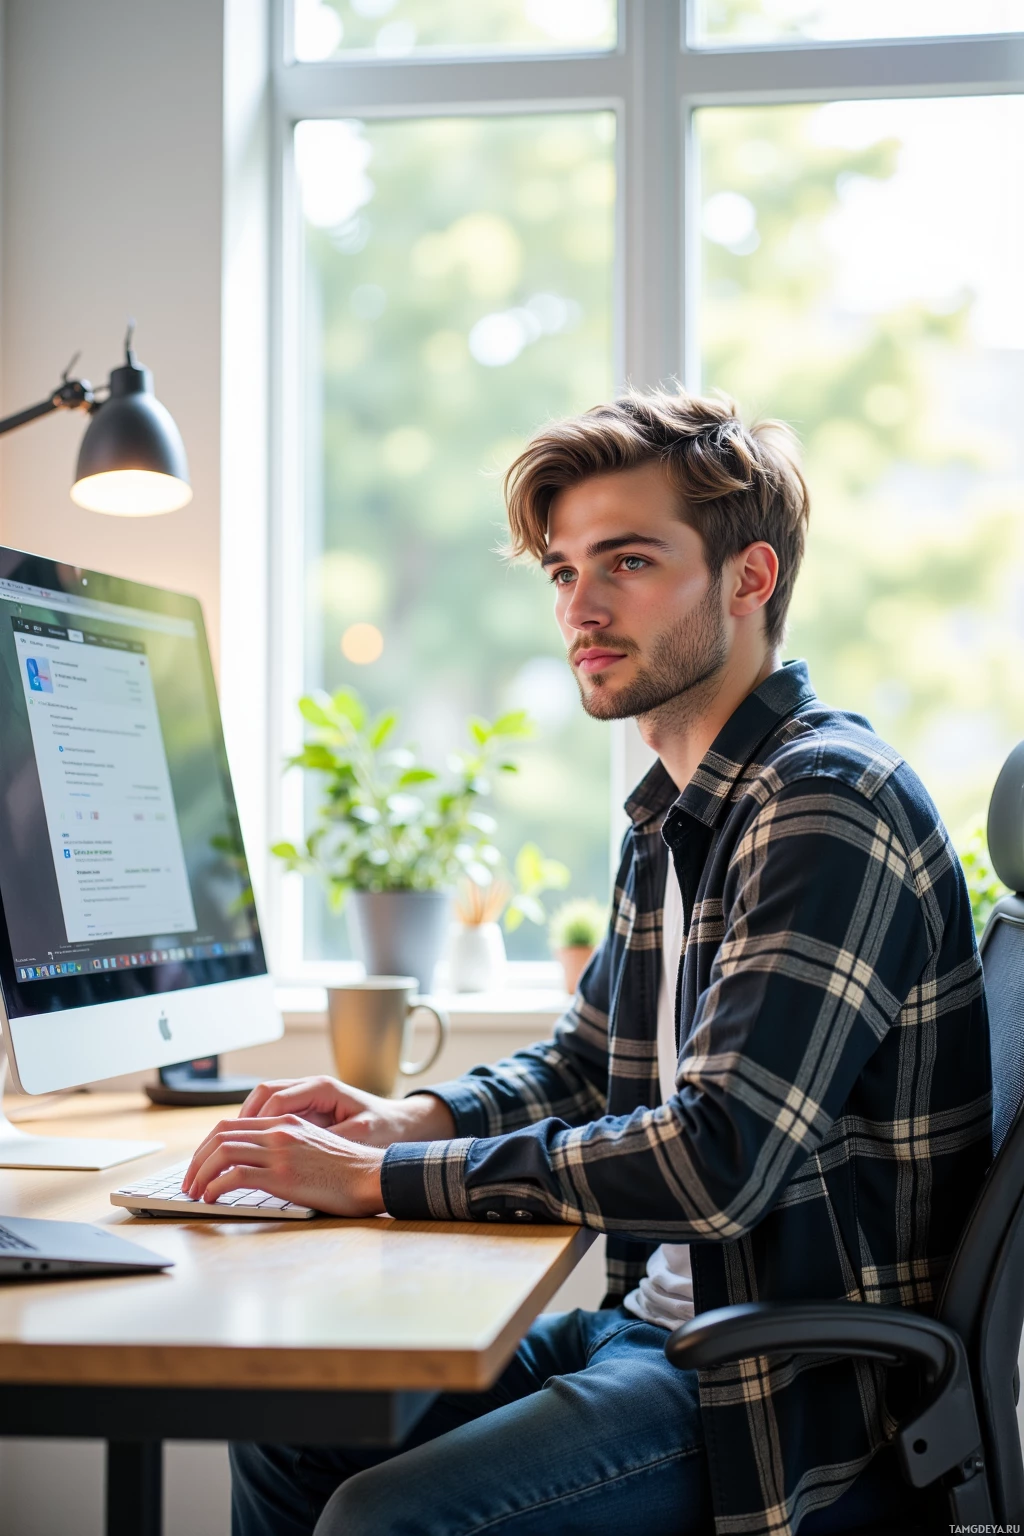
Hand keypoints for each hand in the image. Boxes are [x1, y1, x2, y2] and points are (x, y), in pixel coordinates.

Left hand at [181, 1115, 385, 1215]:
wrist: (373, 1175)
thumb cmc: (349, 1170)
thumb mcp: (315, 1148)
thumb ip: (288, 1149)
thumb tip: (260, 1168)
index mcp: (287, 1122)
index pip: (232, 1125)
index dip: (208, 1145)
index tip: (199, 1166)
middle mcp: (280, 1131)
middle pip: (220, 1134)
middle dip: (196, 1159)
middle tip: (188, 1182)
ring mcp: (280, 1151)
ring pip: (222, 1152)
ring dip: (200, 1173)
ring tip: (194, 1193)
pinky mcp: (283, 1174)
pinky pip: (235, 1175)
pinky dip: (215, 1187)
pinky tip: (211, 1200)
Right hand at [237, 1075, 455, 1146]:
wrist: (402, 1124)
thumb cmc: (384, 1129)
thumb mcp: (360, 1135)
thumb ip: (329, 1139)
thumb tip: (296, 1151)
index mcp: (323, 1088)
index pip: (277, 1097)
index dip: (256, 1121)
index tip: (242, 1144)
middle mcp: (311, 1086)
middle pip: (263, 1093)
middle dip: (240, 1119)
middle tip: (221, 1146)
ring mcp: (307, 1096)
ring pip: (263, 1100)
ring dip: (245, 1122)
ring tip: (226, 1149)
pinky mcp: (307, 1109)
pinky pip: (273, 1111)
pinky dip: (257, 1127)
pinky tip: (248, 1149)